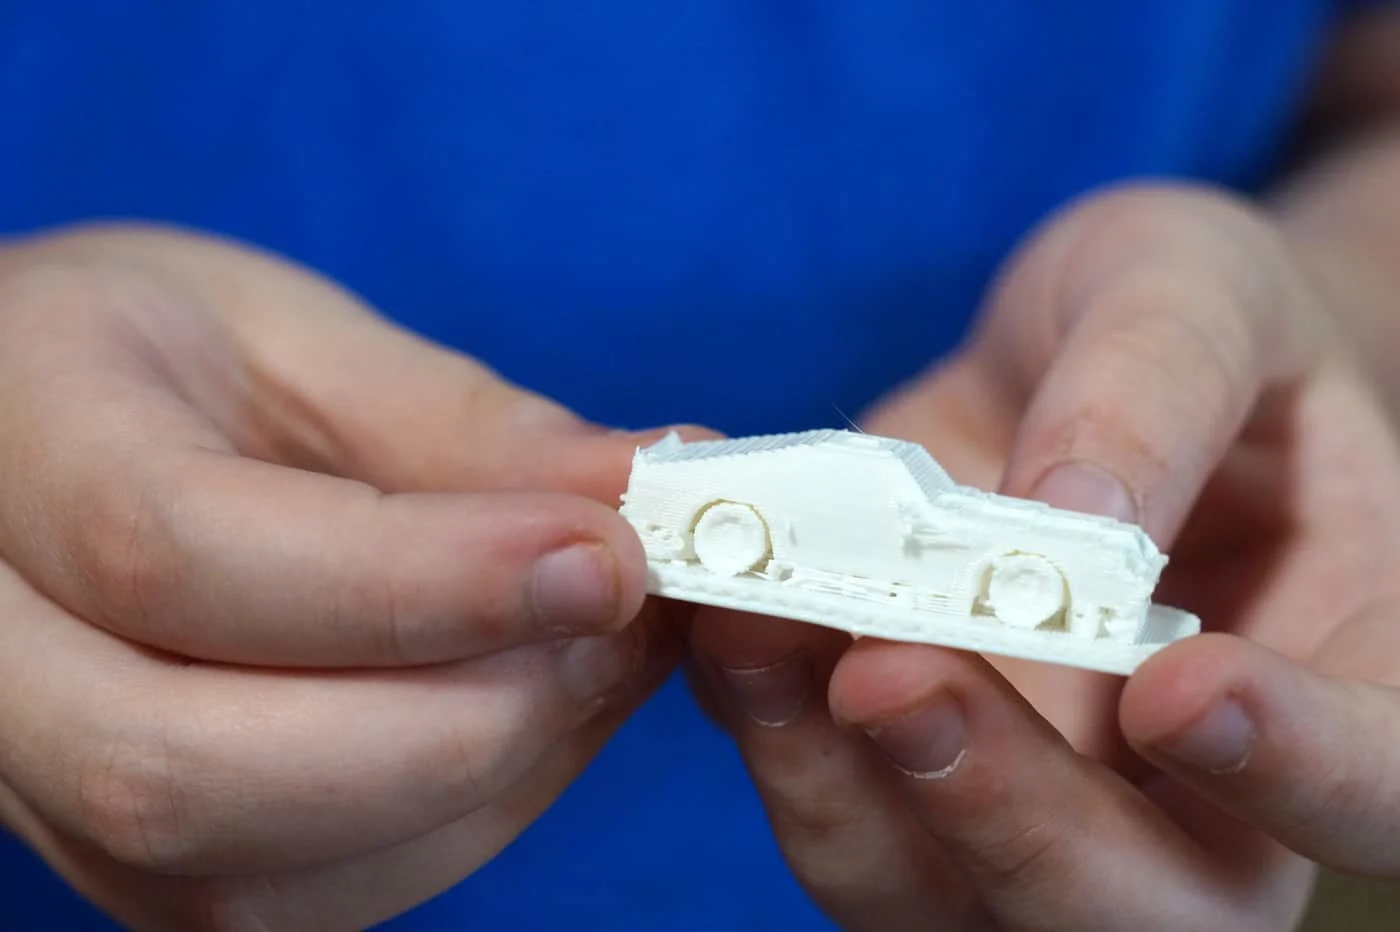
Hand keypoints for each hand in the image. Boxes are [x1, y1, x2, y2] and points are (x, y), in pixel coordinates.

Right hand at [0, 226, 685, 930]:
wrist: (37, 443)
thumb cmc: (164, 361)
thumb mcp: (298, 339)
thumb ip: (462, 425)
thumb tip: (648, 488)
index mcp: (20, 448)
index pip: (177, 554)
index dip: (420, 580)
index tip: (608, 557)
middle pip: (186, 769)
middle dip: (459, 721)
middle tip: (619, 621)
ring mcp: (38, 782)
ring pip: (246, 872)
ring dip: (481, 782)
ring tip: (596, 658)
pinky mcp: (124, 858)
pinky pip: (300, 902)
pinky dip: (456, 825)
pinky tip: (533, 718)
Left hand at [687, 185, 1399, 929]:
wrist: (1065, 363)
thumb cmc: (1178, 326)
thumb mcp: (1195, 295)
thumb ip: (1157, 389)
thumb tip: (1082, 518)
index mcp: (1344, 670)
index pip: (1379, 791)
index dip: (1300, 773)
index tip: (1180, 687)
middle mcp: (1200, 787)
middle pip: (1141, 912)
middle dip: (1013, 823)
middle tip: (891, 679)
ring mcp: (1043, 799)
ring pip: (951, 901)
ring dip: (844, 792)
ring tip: (757, 632)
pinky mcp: (909, 770)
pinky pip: (840, 819)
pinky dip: (770, 738)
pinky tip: (727, 627)